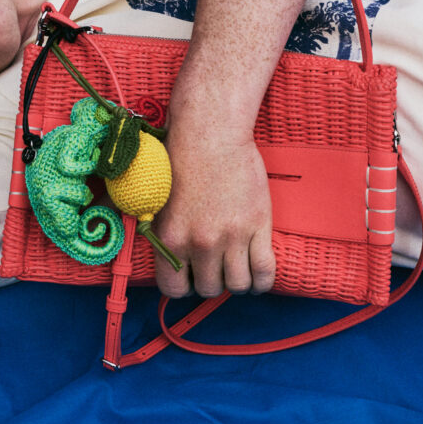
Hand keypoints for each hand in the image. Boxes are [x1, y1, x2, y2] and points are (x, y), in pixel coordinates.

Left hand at [154, 120, 274, 297]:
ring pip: (238, 285)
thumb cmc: (181, 162)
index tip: (190, 275)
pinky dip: (263, 280)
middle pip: (209, 289)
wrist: (212, 133)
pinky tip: (258, 274)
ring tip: (236, 267)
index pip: (174, 289)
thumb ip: (159, 236)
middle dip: (212, 281)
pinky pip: (265, 271)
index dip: (183, 285)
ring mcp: (232, 237)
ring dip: (237, 281)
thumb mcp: (157, 203)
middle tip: (215, 266)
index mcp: (170, 239)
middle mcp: (200, 243)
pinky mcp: (259, 226)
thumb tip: (160, 259)